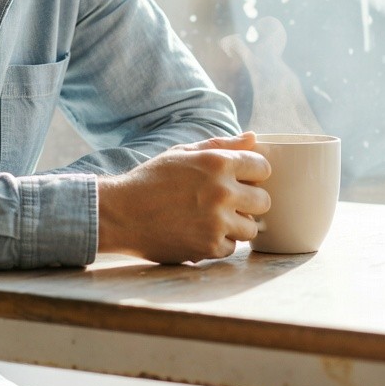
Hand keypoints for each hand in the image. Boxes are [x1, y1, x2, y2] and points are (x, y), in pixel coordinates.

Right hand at [97, 131, 270, 263]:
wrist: (120, 214)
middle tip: (227, 203)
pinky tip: (199, 233)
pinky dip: (218, 243)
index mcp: (217, 163)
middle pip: (264, 201)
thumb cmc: (151, 180)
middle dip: (249, 202)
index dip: (253, 174)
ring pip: (251, 228)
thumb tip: (253, 137)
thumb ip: (221, 145)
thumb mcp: (182, 153)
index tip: (241, 179)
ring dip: (236, 225)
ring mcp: (217, 221)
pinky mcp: (209, 246)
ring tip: (212, 220)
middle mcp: (222, 192)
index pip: (263, 167)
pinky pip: (232, 247)